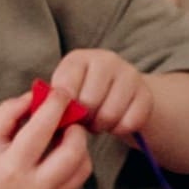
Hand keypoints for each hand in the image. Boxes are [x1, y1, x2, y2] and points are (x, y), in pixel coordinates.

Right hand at [0, 85, 97, 188]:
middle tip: (65, 118)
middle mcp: (34, 186)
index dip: (54, 106)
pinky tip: (62, 152)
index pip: (40, 129)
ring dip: (78, 144)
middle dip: (74, 127)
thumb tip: (37, 95)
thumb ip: (9, 112)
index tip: (60, 92)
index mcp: (11, 167)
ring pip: (83, 165)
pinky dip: (78, 160)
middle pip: (73, 150)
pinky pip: (80, 177)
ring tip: (61, 136)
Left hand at [42, 49, 156, 147]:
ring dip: (102, 126)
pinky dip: (120, 129)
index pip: (65, 88)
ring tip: (98, 122)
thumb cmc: (83, 95)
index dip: (64, 109)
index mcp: (78, 59)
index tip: (66, 114)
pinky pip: (130, 122)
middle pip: (89, 102)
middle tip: (85, 120)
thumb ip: (54, 100)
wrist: (120, 92)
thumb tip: (41, 113)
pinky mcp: (146, 93)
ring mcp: (129, 74)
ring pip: (110, 114)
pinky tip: (115, 124)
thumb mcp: (66, 92)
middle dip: (84, 119)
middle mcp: (105, 60)